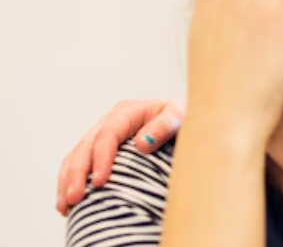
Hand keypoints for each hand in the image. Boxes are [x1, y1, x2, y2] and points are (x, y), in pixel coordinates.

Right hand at [56, 99, 183, 214]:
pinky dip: (68, 182)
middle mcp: (108, 122)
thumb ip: (164, 126)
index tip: (99, 182)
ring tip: (66, 205)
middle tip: (76, 199)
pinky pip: (75, 164)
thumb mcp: (179, 117)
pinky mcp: (96, 149)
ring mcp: (99, 135)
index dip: (101, 159)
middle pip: (85, 147)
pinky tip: (66, 203)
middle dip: (78, 174)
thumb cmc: (182, 120)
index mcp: (127, 111)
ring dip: (67, 181)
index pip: (107, 135)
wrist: (180, 121)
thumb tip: (142, 143)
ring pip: (75, 157)